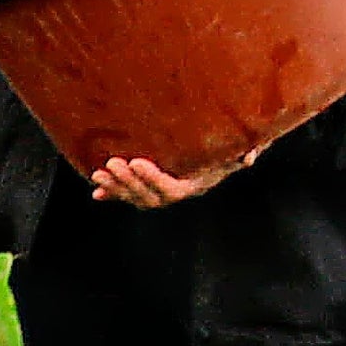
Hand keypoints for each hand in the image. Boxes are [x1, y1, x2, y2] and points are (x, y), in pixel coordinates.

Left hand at [89, 146, 238, 208]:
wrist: (219, 152)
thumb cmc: (229, 146)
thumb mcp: (239, 148)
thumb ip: (248, 151)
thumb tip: (248, 157)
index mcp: (196, 185)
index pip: (172, 189)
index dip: (153, 178)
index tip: (136, 160)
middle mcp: (178, 193)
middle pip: (150, 197)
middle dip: (129, 182)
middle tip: (112, 163)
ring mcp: (162, 193)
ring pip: (136, 198)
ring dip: (116, 187)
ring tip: (97, 173)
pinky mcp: (148, 188)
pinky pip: (130, 197)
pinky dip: (113, 195)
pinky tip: (97, 193)